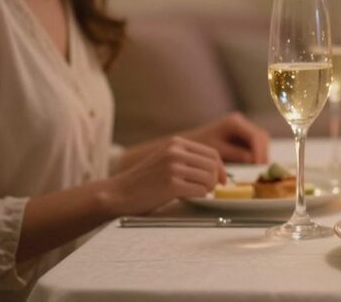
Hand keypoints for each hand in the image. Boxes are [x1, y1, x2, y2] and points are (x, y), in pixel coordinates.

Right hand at [105, 136, 225, 215]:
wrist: (119, 193)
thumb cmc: (144, 181)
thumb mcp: (166, 159)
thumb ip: (187, 159)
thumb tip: (216, 169)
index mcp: (176, 143)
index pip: (211, 153)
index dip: (221, 167)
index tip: (221, 178)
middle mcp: (175, 152)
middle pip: (213, 165)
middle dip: (216, 179)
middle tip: (211, 188)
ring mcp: (173, 167)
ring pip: (209, 178)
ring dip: (209, 188)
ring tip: (199, 192)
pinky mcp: (171, 184)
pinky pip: (200, 190)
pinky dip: (201, 196)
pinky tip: (190, 196)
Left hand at [183, 112, 270, 163]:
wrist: (189, 142)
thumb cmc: (200, 146)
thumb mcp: (218, 151)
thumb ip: (236, 154)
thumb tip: (254, 160)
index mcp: (234, 122)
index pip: (255, 136)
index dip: (260, 150)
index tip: (259, 165)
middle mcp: (240, 121)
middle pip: (261, 135)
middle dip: (263, 151)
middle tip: (262, 167)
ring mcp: (242, 126)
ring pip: (261, 138)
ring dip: (261, 151)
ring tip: (258, 166)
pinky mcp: (242, 133)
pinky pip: (255, 142)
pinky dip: (256, 152)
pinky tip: (253, 162)